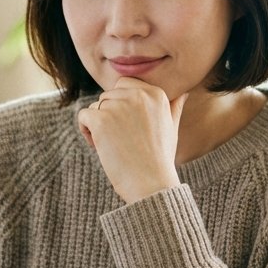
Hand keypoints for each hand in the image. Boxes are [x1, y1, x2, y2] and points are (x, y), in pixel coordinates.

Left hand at [76, 78, 186, 203]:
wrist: (151, 183)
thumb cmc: (160, 159)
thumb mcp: (172, 129)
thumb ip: (174, 107)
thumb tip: (183, 93)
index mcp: (156, 93)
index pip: (124, 84)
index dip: (120, 104)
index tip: (128, 127)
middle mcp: (138, 95)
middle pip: (108, 96)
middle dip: (109, 115)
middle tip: (120, 140)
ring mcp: (119, 106)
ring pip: (95, 106)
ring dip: (97, 125)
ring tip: (112, 146)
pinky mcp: (101, 119)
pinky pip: (83, 116)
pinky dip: (85, 130)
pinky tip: (98, 146)